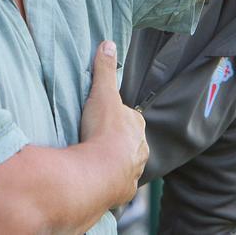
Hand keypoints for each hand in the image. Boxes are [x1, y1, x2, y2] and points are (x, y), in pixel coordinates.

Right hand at [79, 40, 146, 206]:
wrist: (100, 172)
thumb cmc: (104, 131)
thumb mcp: (102, 93)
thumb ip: (105, 70)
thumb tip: (108, 44)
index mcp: (137, 127)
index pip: (129, 118)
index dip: (117, 117)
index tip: (104, 119)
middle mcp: (140, 150)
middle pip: (129, 143)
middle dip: (117, 143)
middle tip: (97, 140)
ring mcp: (132, 173)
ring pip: (125, 165)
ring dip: (113, 164)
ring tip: (95, 162)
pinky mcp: (122, 191)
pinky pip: (116, 185)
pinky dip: (108, 183)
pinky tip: (97, 181)